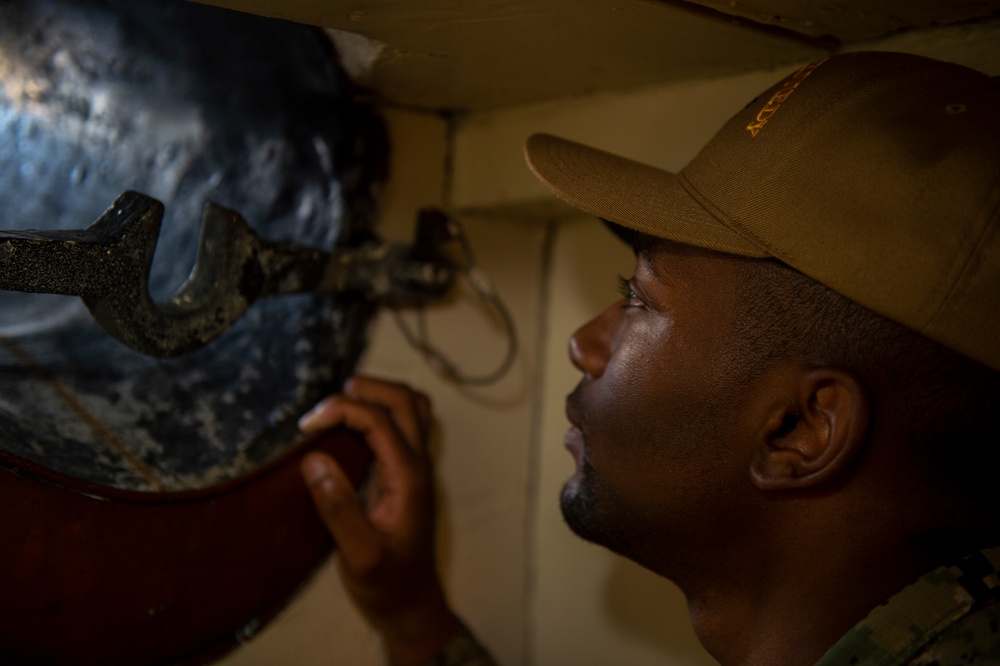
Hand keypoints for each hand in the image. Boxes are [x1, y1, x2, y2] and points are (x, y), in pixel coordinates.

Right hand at [299, 376, 457, 665]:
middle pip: (404, 399)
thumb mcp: (358, 554)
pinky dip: (382, 409)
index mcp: (408, 477)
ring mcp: (418, 465)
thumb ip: (338, 507)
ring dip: (378, 394)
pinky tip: (352, 425)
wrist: (412, 603)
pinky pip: (406, 422)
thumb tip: (313, 458)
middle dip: (364, 388)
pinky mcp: (410, 471)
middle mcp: (419, 464)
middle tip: (322, 408)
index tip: (305, 426)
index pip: (379, 419)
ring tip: (339, 406)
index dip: (340, 410)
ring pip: (412, 405)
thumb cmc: (386, 583)